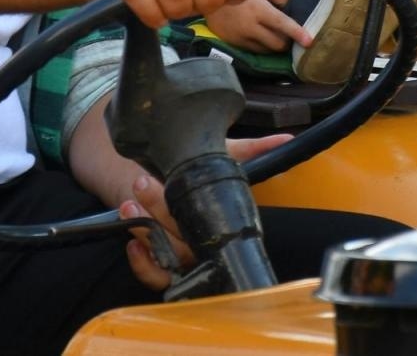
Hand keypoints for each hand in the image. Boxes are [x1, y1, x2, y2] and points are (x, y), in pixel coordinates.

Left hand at [118, 134, 291, 288]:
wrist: (153, 169)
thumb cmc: (191, 163)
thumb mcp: (223, 153)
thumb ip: (253, 149)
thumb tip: (285, 140)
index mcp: (221, 217)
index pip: (218, 229)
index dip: (198, 214)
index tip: (171, 184)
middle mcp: (204, 240)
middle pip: (187, 240)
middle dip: (160, 210)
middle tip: (142, 182)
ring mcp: (180, 252)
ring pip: (169, 255)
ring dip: (146, 230)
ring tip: (130, 204)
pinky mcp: (158, 260)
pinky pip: (156, 276)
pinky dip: (142, 264)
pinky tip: (133, 241)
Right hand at [202, 0, 310, 51]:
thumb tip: (291, 1)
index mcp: (260, 10)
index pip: (283, 25)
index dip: (298, 33)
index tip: (310, 41)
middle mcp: (252, 27)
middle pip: (278, 43)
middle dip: (287, 41)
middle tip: (290, 34)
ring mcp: (242, 38)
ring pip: (267, 50)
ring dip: (275, 45)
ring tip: (276, 35)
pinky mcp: (235, 43)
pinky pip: (255, 50)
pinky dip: (262, 46)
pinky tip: (262, 37)